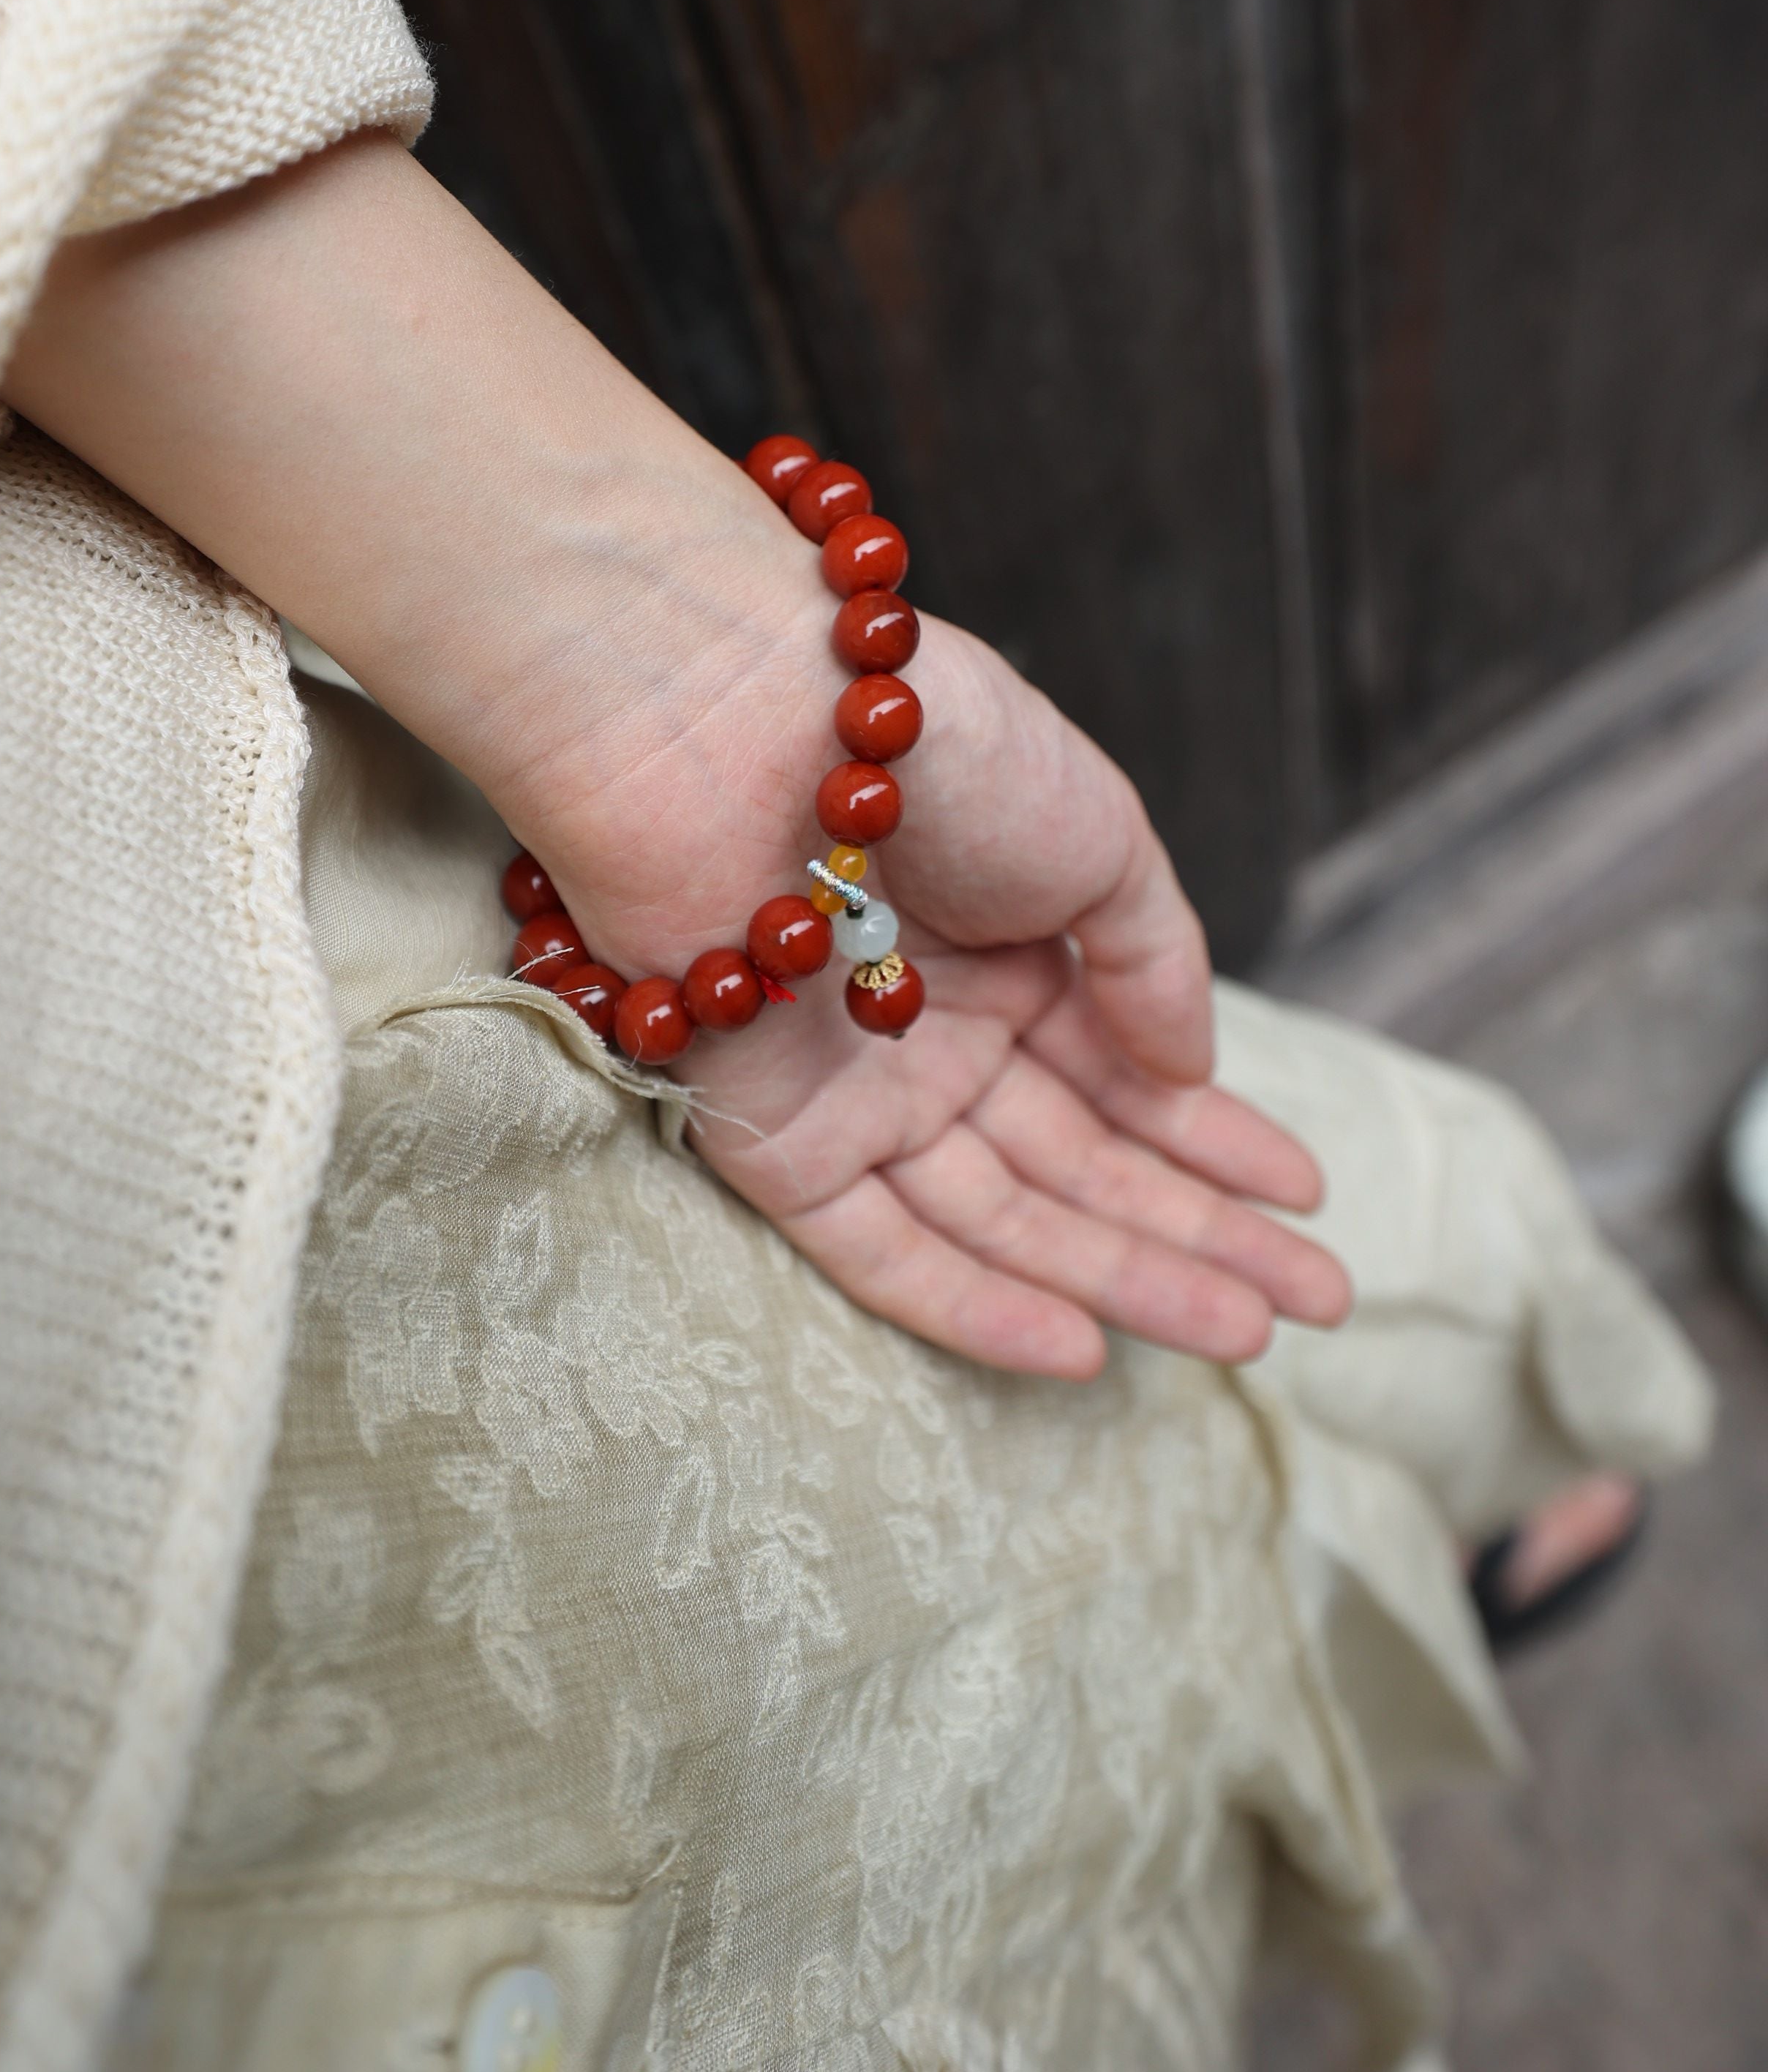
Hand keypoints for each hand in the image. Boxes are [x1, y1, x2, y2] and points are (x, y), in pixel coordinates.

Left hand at [490, 501, 1349, 1380]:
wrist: (752, 722)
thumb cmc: (938, 753)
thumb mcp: (1099, 838)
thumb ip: (1156, 964)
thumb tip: (1196, 1075)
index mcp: (1005, 951)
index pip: (1123, 1077)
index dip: (1219, 1141)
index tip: (1308, 1199)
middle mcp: (933, 1031)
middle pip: (1077, 1164)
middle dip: (1201, 1234)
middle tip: (1318, 1305)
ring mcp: (857, 1091)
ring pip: (1001, 1218)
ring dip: (1125, 1280)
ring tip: (1249, 1337)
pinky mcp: (776, 1141)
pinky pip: (882, 1249)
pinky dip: (979, 1305)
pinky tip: (1084, 1349)